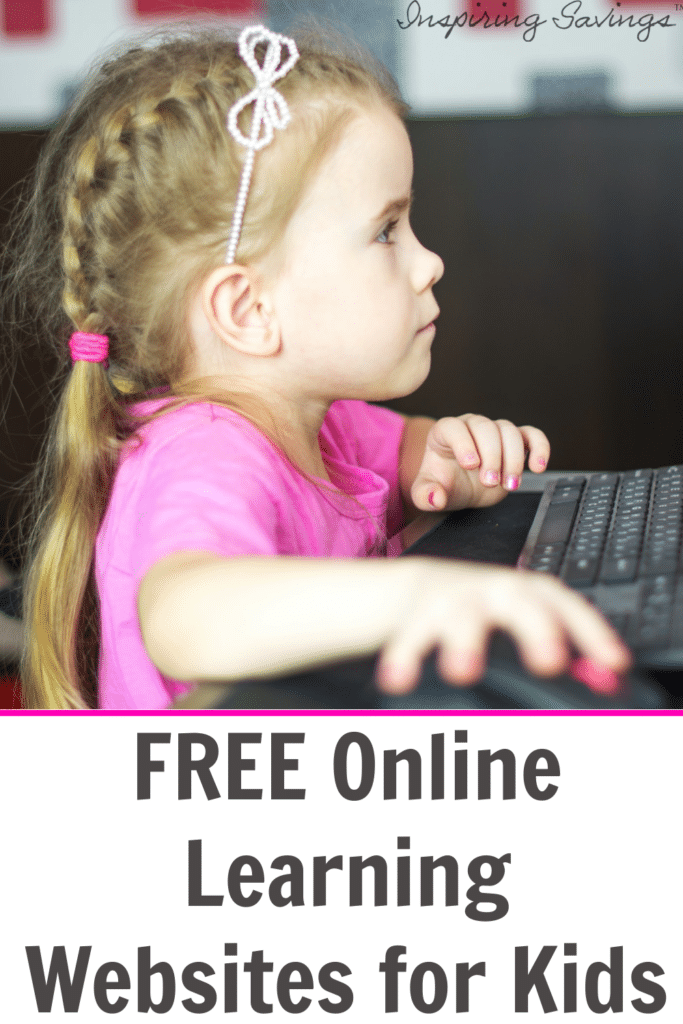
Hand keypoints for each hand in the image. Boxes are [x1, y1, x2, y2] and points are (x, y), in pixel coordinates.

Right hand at [376, 561, 630, 693]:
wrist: (421, 589)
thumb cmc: (488, 614)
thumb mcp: (528, 625)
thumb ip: (568, 651)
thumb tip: (608, 679)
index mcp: (530, 594)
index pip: (567, 606)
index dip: (592, 632)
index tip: (612, 663)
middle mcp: (495, 592)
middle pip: (520, 602)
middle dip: (535, 630)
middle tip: (549, 661)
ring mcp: (455, 599)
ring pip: (461, 614)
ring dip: (464, 641)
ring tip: (461, 671)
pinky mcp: (417, 614)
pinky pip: (410, 636)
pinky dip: (404, 657)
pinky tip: (399, 680)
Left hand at [411, 415, 549, 511]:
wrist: (463, 488)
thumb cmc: (444, 484)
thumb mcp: (426, 492)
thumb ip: (425, 494)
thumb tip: (436, 498)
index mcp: (445, 433)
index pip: (453, 427)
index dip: (463, 443)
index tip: (470, 465)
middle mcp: (471, 426)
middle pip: (485, 428)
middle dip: (491, 456)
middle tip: (490, 483)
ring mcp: (495, 432)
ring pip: (509, 431)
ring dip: (513, 459)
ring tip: (509, 485)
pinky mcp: (516, 442)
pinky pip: (532, 435)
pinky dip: (540, 448)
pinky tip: (538, 467)